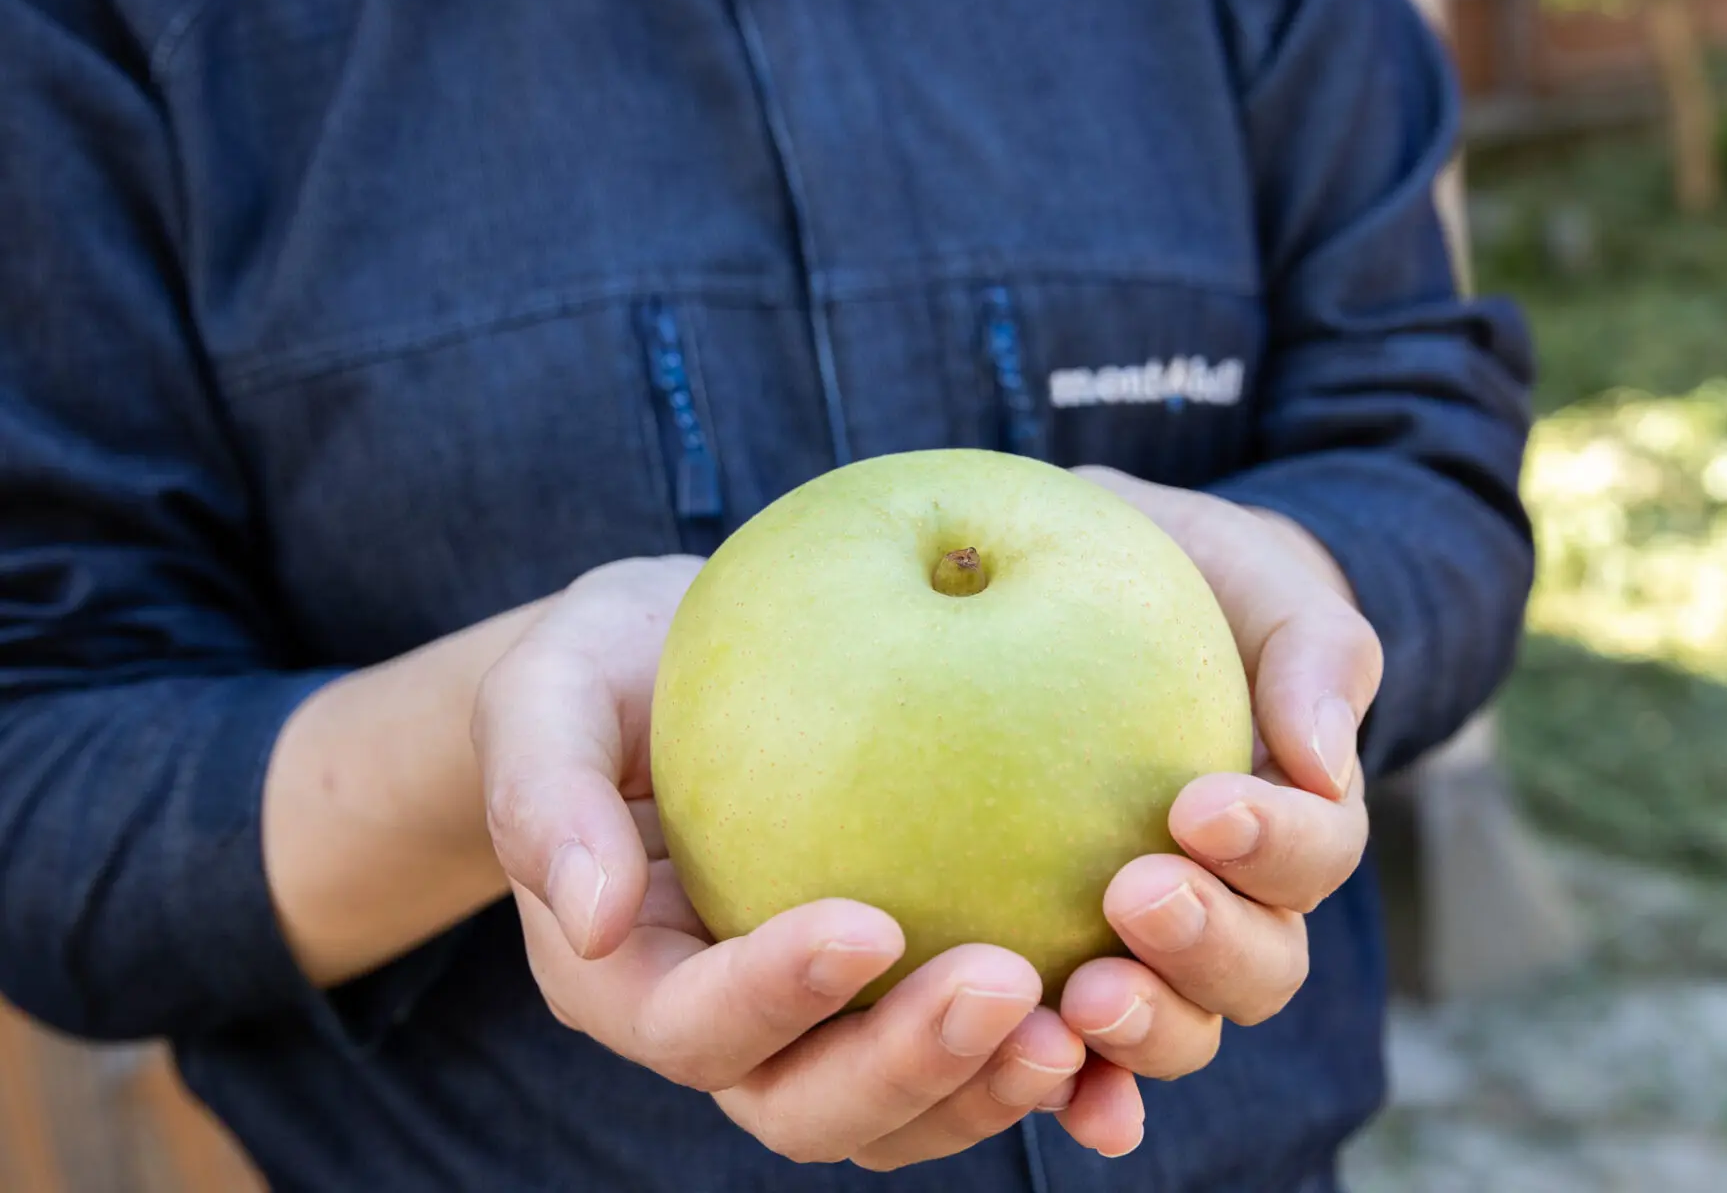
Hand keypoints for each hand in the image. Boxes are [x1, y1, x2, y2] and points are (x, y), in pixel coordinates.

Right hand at [472, 558, 1142, 1168]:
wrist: (677, 668)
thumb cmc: (605, 669)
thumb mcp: (546, 690)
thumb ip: (544, 795)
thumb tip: (590, 917)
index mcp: (624, 975)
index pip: (695, 1024)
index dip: (775, 996)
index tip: (867, 920)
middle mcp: (726, 1029)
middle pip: (806, 1109)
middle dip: (907, 1069)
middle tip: (1007, 987)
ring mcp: (817, 1027)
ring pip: (901, 1115)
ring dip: (990, 1089)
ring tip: (1083, 1019)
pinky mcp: (898, 995)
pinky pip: (972, 1057)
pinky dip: (1050, 1061)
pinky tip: (1126, 1006)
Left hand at [1060, 468, 1377, 1081]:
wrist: (1090, 591)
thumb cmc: (1189, 574)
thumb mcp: (1258, 577)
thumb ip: (1313, 652)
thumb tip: (1321, 758)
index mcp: (1293, 817)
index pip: (1313, 853)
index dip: (1272, 845)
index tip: (1199, 806)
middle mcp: (1237, 902)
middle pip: (1260, 969)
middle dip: (1209, 947)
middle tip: (1137, 895)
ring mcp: (1154, 951)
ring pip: (1183, 1028)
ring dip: (1145, 1029)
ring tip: (1079, 1000)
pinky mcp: (1066, 970)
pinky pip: (1082, 1050)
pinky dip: (1079, 1086)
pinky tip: (1046, 1079)